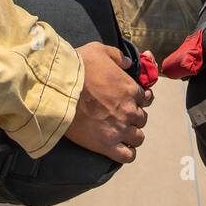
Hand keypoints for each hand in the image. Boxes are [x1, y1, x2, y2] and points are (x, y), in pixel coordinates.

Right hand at [65, 43, 150, 162]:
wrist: (59, 89)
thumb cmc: (79, 67)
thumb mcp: (99, 50)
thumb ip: (117, 56)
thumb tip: (127, 62)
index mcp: (130, 89)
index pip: (145, 98)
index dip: (137, 99)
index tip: (129, 100)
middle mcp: (129, 110)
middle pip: (142, 119)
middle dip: (133, 117)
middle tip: (119, 115)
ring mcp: (119, 129)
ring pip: (138, 138)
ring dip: (131, 135)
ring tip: (119, 133)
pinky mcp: (107, 144)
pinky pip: (127, 156)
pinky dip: (126, 153)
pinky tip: (118, 148)